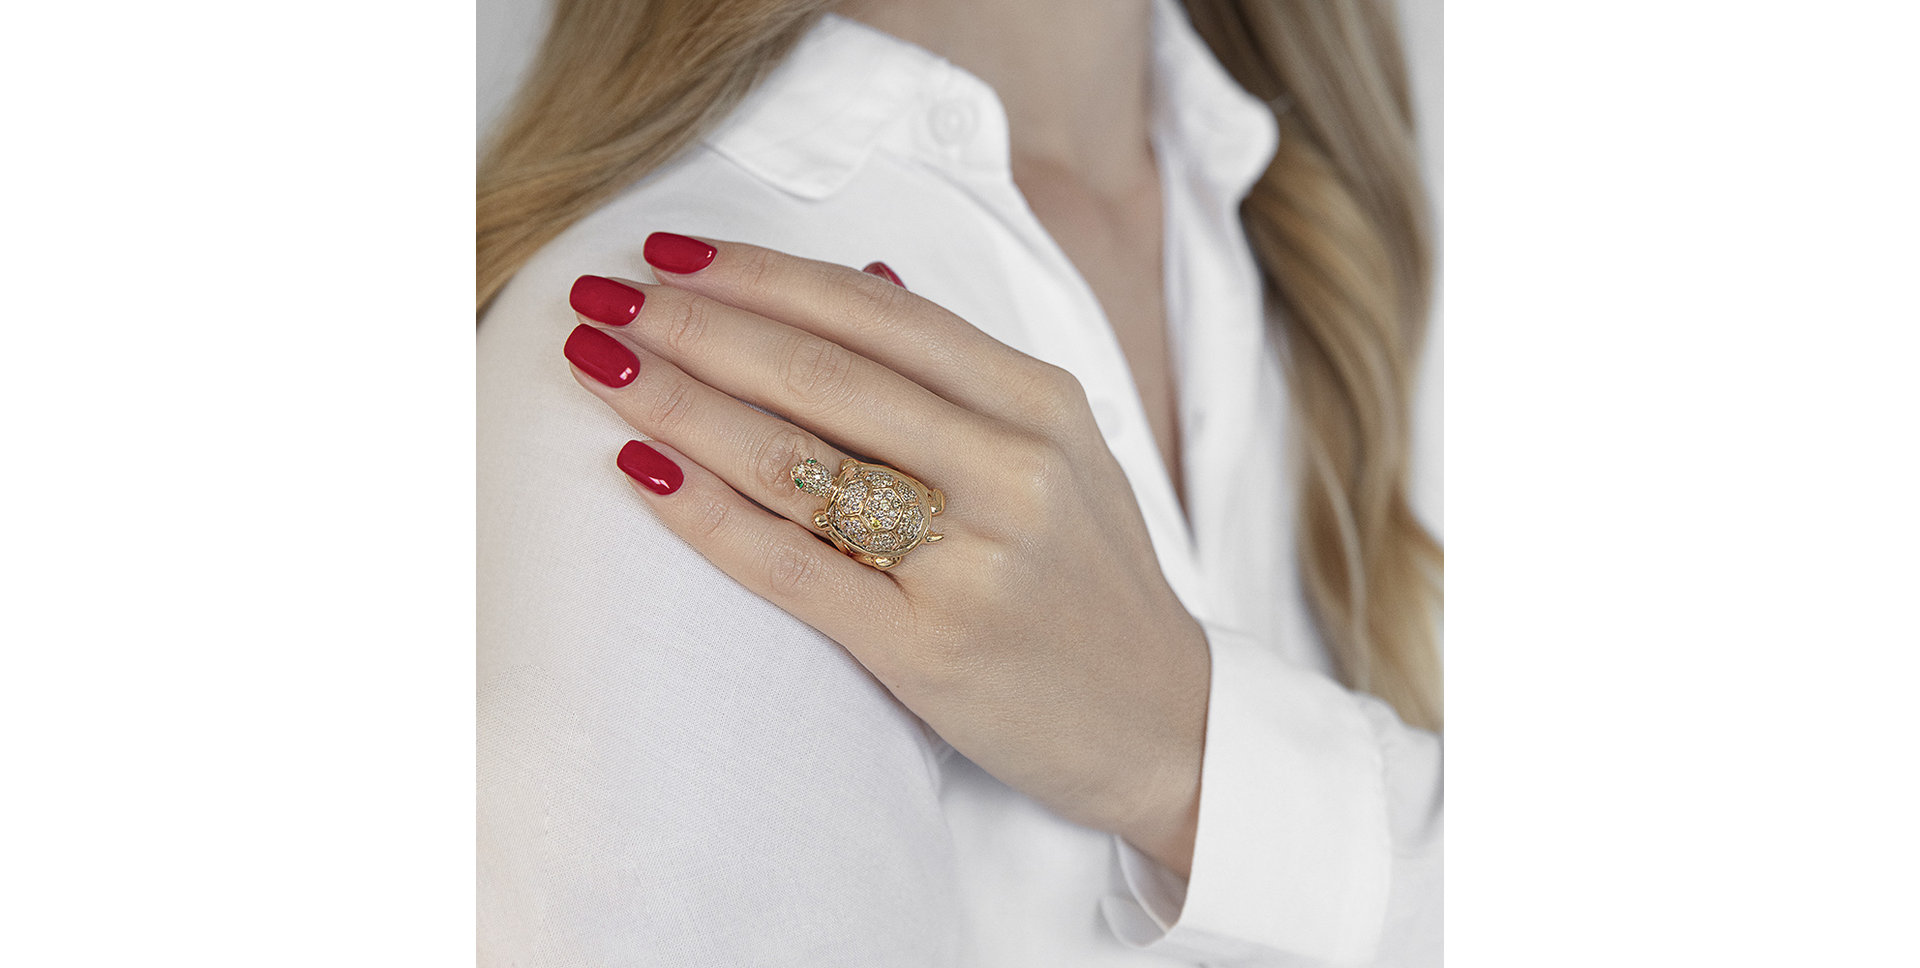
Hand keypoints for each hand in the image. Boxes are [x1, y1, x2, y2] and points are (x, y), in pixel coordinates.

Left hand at [562, 233, 1210, 876]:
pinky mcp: (928, 648)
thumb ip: (964, 370)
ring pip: (793, 457)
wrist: (1164, 723)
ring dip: (678, 400)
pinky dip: (703, 511)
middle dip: (694, 323)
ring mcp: (971, 560)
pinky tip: (640, 468)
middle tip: (602, 296)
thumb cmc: (1092, 579)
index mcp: (1041, 402)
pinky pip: (790, 565)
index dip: (760, 273)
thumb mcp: (1062, 451)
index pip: (874, 310)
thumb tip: (861, 272)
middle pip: (819, 370)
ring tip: (600, 364)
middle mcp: (1010, 468)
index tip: (673, 254)